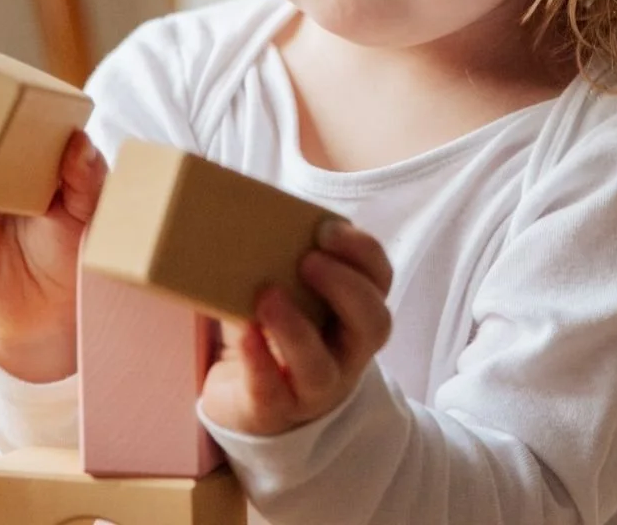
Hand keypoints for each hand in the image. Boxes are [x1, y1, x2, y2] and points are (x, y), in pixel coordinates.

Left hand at [200, 220, 394, 436]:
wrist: (247, 398)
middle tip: (308, 260)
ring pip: (321, 368)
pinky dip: (258, 360)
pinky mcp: (274, 411)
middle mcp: (348, 353)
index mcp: (356, 313)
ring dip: (296, 328)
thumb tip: (236, 205)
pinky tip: (243, 332)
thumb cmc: (273, 329)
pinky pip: (272, 391)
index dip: (362, 252)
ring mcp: (315, 389)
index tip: (326, 228)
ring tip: (266, 295)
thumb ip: (278, 257)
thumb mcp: (284, 289)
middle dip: (345, 287)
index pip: (380, 280)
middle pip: (373, 324)